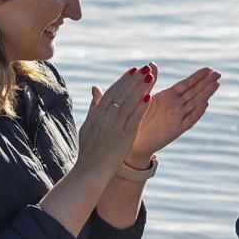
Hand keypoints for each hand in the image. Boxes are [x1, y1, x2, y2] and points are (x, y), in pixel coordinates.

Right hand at [75, 66, 155, 180]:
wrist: (90, 170)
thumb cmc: (89, 150)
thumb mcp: (88, 125)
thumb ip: (94, 107)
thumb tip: (95, 89)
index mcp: (97, 114)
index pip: (112, 92)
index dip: (124, 80)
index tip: (133, 70)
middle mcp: (105, 117)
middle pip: (121, 93)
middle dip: (134, 79)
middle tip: (145, 68)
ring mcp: (114, 126)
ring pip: (129, 103)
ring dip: (140, 89)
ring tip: (151, 77)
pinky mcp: (123, 137)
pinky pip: (133, 119)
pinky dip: (141, 108)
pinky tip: (149, 98)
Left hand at [126, 63, 220, 166]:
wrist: (134, 140)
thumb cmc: (137, 117)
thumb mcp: (143, 96)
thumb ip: (150, 81)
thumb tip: (152, 63)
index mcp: (169, 96)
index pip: (187, 84)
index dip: (198, 77)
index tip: (209, 69)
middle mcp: (176, 106)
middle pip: (194, 92)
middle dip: (206, 83)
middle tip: (218, 73)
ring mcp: (177, 117)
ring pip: (195, 103)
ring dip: (205, 94)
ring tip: (216, 83)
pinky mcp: (176, 130)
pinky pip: (188, 120)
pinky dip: (196, 112)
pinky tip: (205, 104)